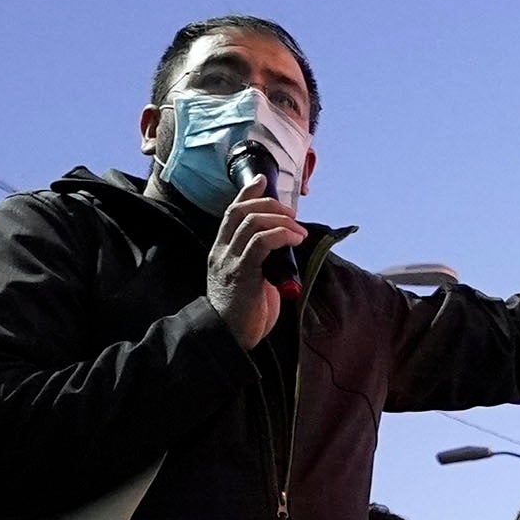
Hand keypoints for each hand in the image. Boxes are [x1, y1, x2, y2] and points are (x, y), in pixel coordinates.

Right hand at [208, 178, 308, 347]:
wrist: (230, 338)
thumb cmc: (245, 312)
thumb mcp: (251, 279)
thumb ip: (260, 260)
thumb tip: (285, 246)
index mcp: (221, 250)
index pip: (231, 211)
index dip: (247, 193)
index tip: (263, 181)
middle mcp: (221, 251)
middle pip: (241, 211)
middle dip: (270, 205)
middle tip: (292, 214)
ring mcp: (229, 261)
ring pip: (252, 222)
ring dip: (281, 221)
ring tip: (298, 231)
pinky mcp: (242, 273)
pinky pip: (261, 242)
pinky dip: (281, 235)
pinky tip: (295, 240)